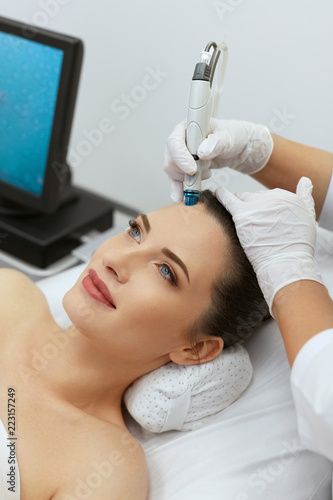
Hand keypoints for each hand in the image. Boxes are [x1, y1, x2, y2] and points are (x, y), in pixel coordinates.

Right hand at [164, 119, 273, 201]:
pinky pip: (176, 180)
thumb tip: (201, 152)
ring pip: (173, 172)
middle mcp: (180, 141)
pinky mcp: (184, 168)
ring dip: (188, 178)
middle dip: (185, 171)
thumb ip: (215, 143)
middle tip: (202, 172)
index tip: (192, 170)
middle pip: (171, 160)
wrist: (237, 147)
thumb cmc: (231, 136)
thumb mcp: (227, 137)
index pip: (174, 143)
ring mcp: (181, 155)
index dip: (181, 157)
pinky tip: (180, 197)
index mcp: (187, 128)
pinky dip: (178, 189)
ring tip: (207, 173)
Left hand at [215, 177, 323, 313]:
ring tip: (237, 214)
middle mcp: (272, 197)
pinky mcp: (242, 214)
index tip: (263, 217)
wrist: (286, 263)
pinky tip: (217, 193)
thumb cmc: (296, 246)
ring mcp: (256, 205)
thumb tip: (305, 181)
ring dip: (240, 205)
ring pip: (242, 198)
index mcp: (287, 197)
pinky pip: (228, 199)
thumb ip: (305, 197)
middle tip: (253, 223)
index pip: (270, 195)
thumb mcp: (307, 216)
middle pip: (255, 197)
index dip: (265, 208)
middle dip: (253, 208)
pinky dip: (221, 195)